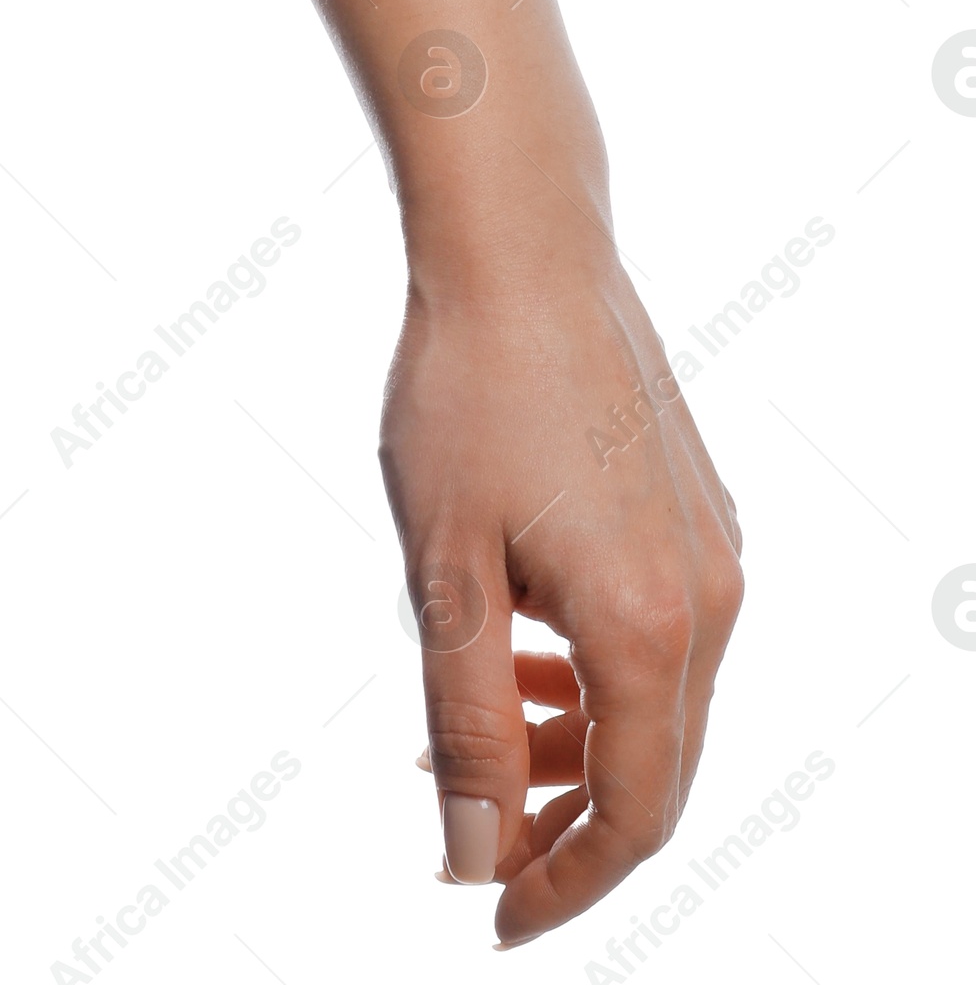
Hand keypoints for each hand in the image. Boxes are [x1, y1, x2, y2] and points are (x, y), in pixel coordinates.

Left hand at [380, 239, 743, 947]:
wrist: (520, 241)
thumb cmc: (469, 391)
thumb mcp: (445, 574)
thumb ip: (468, 725)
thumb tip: (474, 858)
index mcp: (650, 627)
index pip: (629, 817)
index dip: (561, 886)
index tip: (487, 919)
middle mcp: (708, 597)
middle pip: (655, 771)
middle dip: (561, 826)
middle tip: (466, 841)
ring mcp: (713, 546)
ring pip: (659, 701)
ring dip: (573, 744)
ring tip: (473, 734)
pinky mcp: (695, 504)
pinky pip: (662, 632)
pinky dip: (596, 671)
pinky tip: (520, 644)